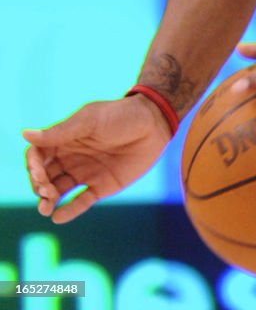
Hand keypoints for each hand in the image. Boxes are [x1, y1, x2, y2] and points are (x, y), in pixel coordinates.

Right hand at [23, 95, 171, 223]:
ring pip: (58, 192)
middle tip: (46, 190)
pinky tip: (59, 217)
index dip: (32, 166)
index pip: (37, 156)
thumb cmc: (121, 115)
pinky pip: (80, 202)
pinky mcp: (101, 186)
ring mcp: (86, 173)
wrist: (155, 124)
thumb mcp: (91, 121)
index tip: (38, 173)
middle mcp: (72, 158)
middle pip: (44, 176)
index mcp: (66, 139)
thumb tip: (25, 134)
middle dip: (39, 185)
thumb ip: (60, 132)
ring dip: (48, 201)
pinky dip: (68, 211)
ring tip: (46, 207)